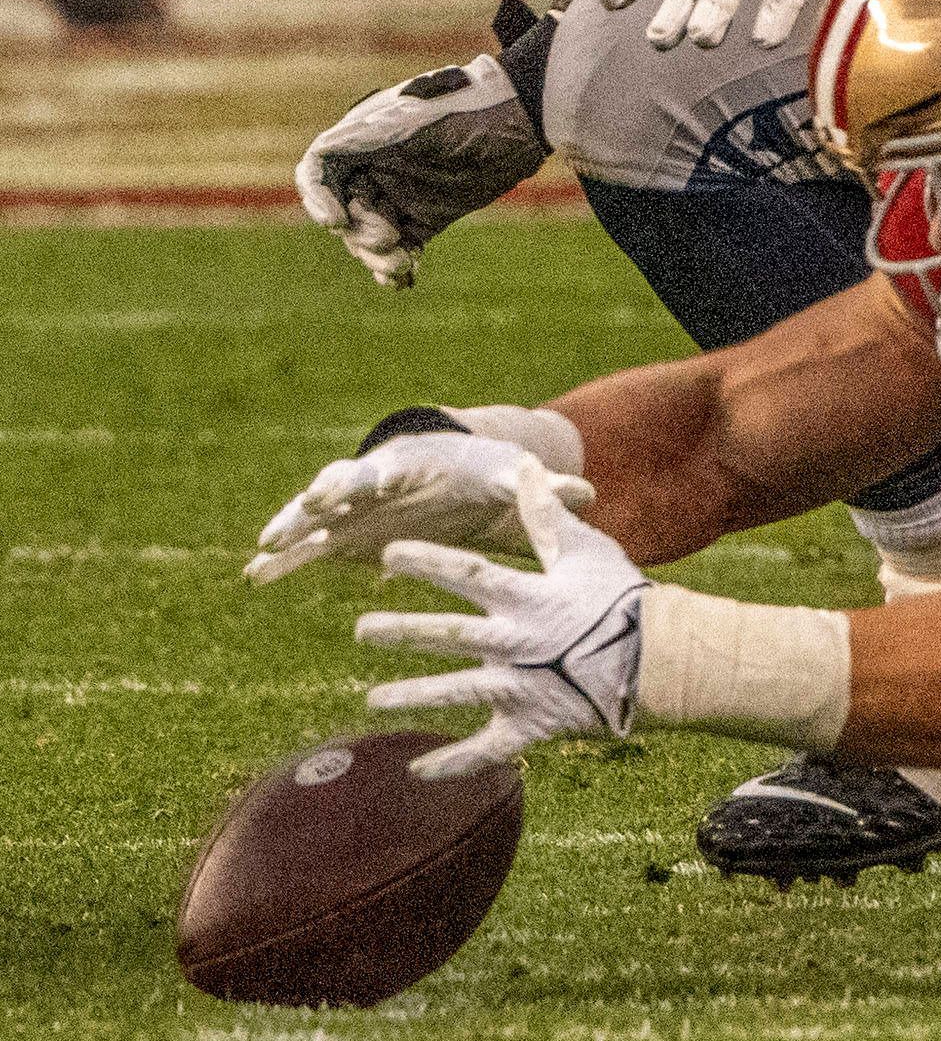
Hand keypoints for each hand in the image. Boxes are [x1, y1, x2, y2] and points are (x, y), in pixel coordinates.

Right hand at [246, 432, 594, 584]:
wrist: (453, 471)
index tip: (378, 481)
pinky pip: (306, 545)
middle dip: (329, 492)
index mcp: (417, 466)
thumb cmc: (485, 473)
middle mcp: (378, 482)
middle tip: (311, 505)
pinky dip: (283, 557)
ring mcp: (353, 507)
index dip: (388, 473)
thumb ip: (542, 490)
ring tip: (265, 544)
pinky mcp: (340, 532)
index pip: (398, 466)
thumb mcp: (513, 477)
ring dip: (292, 525)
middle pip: (347, 482)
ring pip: (314, 512)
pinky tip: (254, 574)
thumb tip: (587, 492)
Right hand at [294, 54, 547, 287]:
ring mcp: (401, 192)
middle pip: (346, 210)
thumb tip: (320, 155)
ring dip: (378, 257)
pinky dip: (398, 266)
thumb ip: (371, 137)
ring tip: (402, 268)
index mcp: (364, 137)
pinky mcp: (427, 216)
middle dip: (361, 233)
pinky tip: (403, 282)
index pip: (321, 169)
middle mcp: (377, 167)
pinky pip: (401, 246)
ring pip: (371, 234)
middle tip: (391, 241)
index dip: (318, 197)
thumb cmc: (469, 109)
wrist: (522, 120)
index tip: (337, 222)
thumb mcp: (418, 120)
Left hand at [359, 465, 650, 779]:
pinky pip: (488, 749)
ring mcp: (522, 687)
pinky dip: (455, 762)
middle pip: (449, 635)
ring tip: (373, 700)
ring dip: (413, 696)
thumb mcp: (587, 552)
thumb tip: (527, 469)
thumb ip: (547, 517)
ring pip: (458, 692)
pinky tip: (420, 771)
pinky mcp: (532, 725)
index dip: (426, 562)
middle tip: (361, 630)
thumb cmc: (624, 599)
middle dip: (401, 632)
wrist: (662, 662)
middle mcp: (517, 642)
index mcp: (528, 598)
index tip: (388, 554)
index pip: (467, 574)